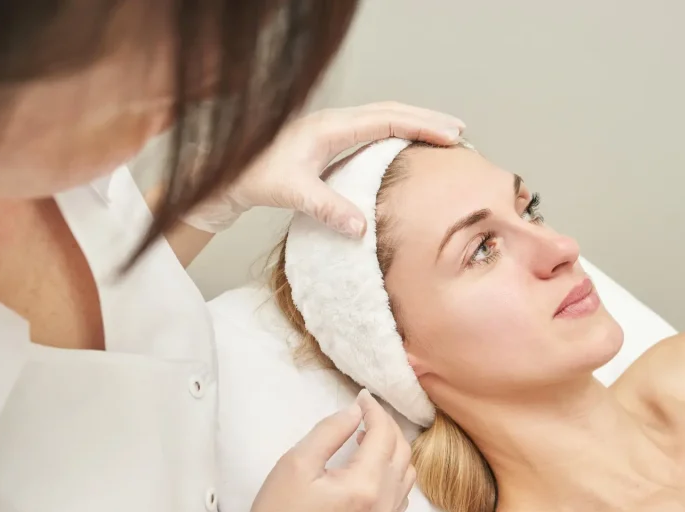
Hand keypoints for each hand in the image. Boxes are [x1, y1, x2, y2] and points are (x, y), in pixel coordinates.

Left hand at [180, 102, 463, 235]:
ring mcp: (329, 130)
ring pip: (382, 118)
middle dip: (427, 119)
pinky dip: (396, 134)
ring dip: (414, 124)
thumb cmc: (251, 178)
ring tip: (444, 135)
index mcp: (329, 127)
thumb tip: (361, 228)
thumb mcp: (290, 193)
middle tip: (461, 131)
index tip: (451, 136)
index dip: (422, 126)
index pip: (386, 118)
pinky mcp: (326, 143)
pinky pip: (371, 130)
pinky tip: (407, 147)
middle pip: (390, 111)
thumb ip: (326, 208)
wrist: (224, 176)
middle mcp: (332, 122)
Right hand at [235, 390, 415, 511]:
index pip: (383, 434)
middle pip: (402, 450)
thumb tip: (355, 411)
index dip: (374, 410)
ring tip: (368, 436)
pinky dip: (394, 471)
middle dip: (386, 424)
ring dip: (393, 447)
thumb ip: (330, 431)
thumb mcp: (297, 462)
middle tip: (365, 411)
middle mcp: (384, 503)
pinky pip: (401, 493)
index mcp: (365, 484)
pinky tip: (372, 465)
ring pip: (407, 472)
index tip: (361, 396)